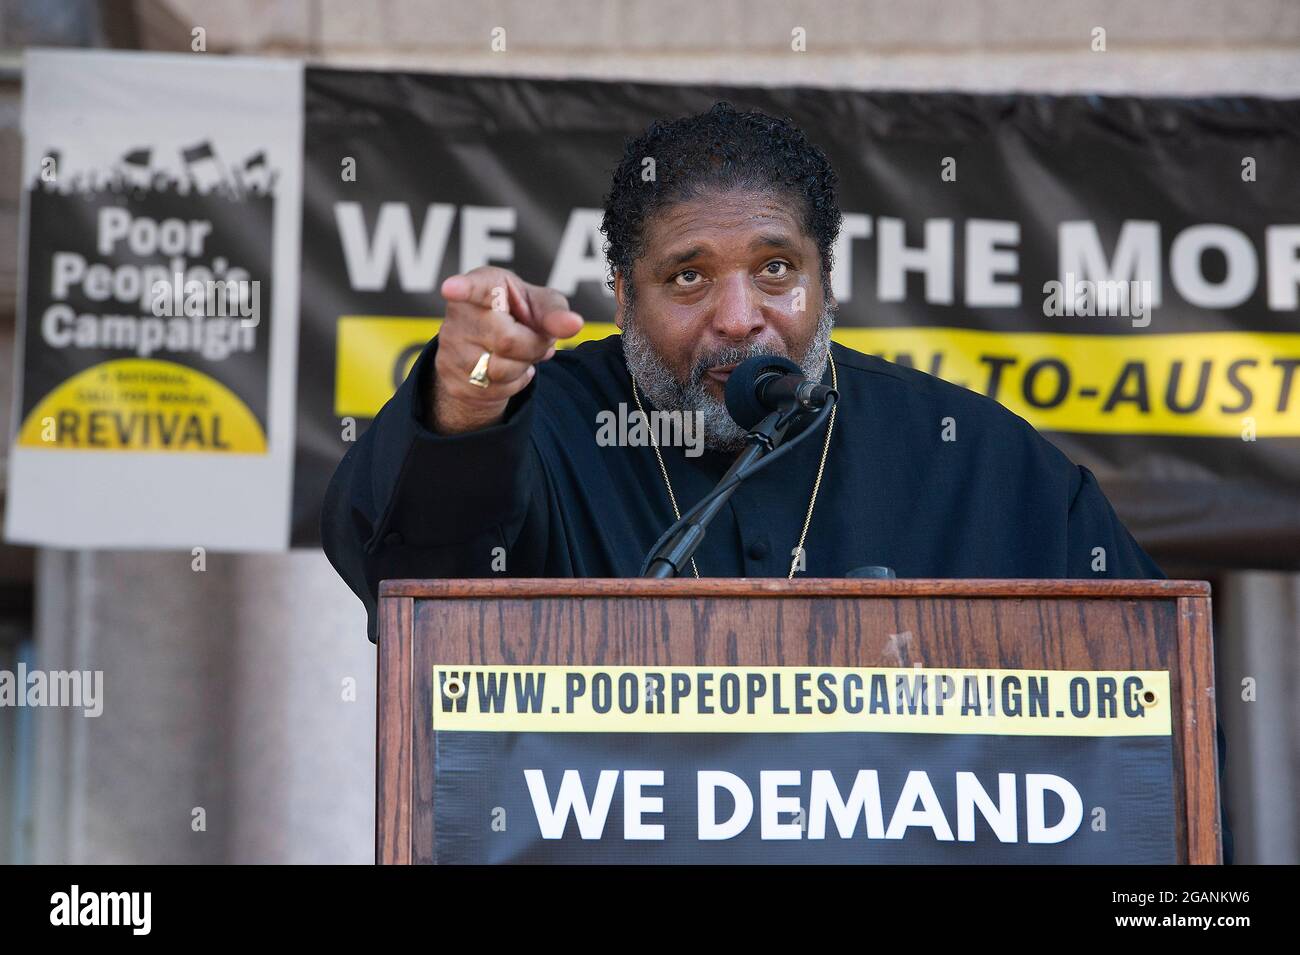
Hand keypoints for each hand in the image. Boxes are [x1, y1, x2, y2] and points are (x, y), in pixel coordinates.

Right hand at [429, 266, 583, 433]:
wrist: (493, 349)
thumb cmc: (520, 315)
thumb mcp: (542, 305)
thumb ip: (556, 312)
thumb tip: (574, 324)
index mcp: (484, 285)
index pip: (473, 287)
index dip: (462, 288)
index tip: (450, 289)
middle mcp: (460, 315)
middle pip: (507, 341)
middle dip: (534, 345)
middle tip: (536, 337)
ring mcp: (452, 349)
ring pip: (501, 370)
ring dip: (525, 365)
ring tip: (522, 352)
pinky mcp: (453, 380)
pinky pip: (496, 390)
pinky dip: (515, 383)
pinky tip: (511, 368)